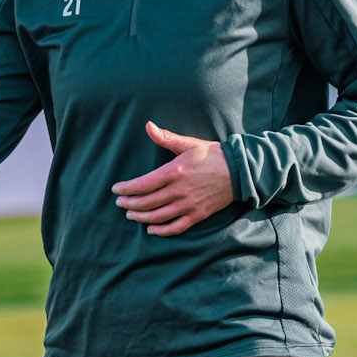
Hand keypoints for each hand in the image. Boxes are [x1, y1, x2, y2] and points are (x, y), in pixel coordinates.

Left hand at [111, 121, 234, 236]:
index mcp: (174, 172)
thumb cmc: (213, 155)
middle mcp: (179, 191)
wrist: (240, 171)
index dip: (126, 189)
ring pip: (158, 216)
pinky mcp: (198, 215)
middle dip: (129, 204)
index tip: (116, 190)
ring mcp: (188, 205)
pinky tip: (151, 229)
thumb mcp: (189, 144)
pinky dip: (161, 231)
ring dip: (141, 217)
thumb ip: (166, 138)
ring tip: (130, 215)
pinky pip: (176, 227)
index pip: (142, 184)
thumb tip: (148, 126)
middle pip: (147, 202)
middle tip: (120, 203)